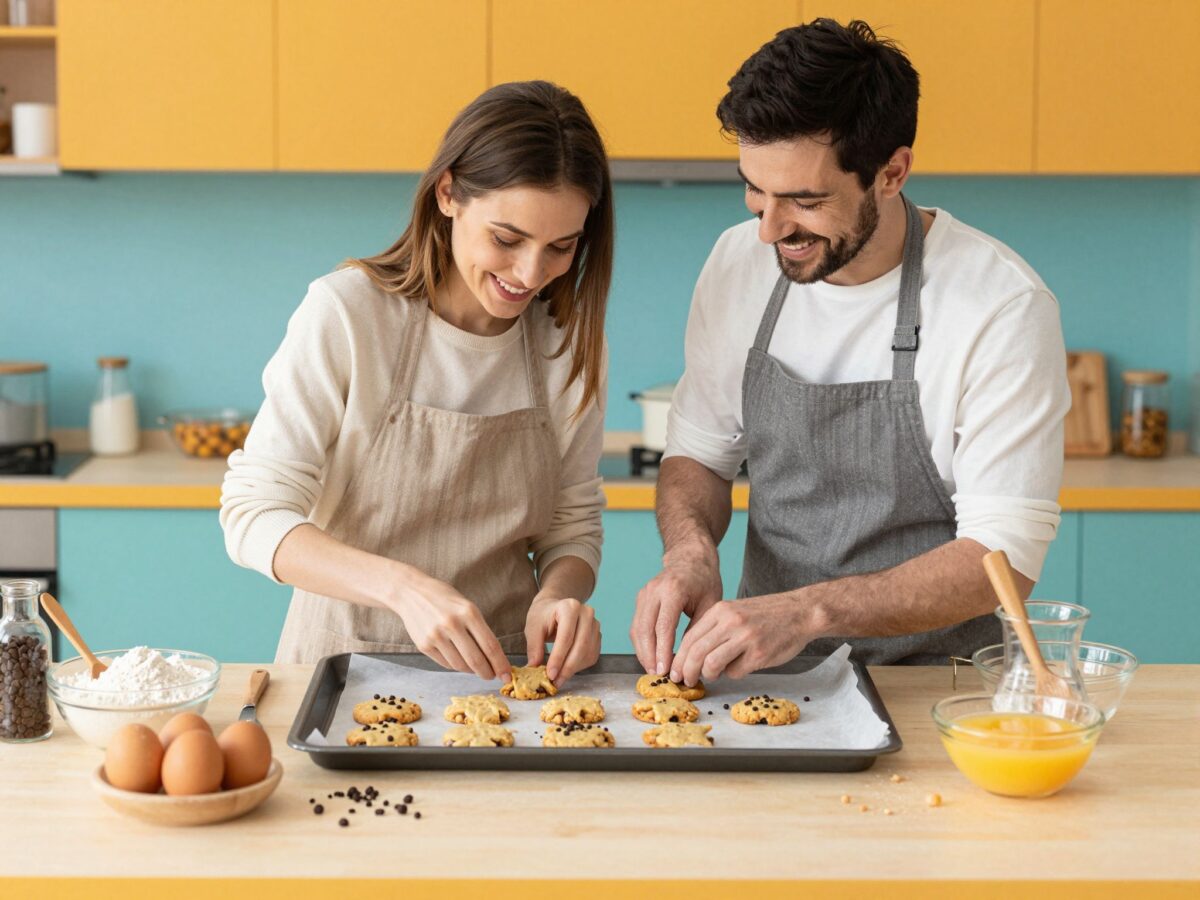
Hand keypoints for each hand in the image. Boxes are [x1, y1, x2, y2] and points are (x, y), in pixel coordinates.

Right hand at [392, 571, 510, 681]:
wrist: (410, 592)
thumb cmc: (444, 598)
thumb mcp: (466, 606)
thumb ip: (478, 629)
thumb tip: (493, 657)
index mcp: (468, 612)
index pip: (490, 645)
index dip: (500, 664)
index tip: (507, 675)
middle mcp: (452, 624)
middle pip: (476, 660)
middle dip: (488, 673)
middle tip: (492, 676)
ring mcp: (436, 636)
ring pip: (460, 665)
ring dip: (471, 671)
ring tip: (475, 668)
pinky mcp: (424, 645)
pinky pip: (445, 664)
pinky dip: (455, 666)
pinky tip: (459, 660)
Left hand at [524, 595, 600, 683]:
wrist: (555, 608)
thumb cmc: (543, 616)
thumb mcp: (533, 628)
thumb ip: (534, 647)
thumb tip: (534, 667)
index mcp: (569, 607)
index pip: (566, 637)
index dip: (558, 658)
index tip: (550, 674)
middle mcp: (586, 613)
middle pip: (581, 646)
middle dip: (567, 667)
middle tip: (555, 681)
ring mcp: (595, 625)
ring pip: (587, 653)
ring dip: (573, 669)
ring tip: (558, 678)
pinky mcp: (597, 636)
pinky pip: (591, 656)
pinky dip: (579, 667)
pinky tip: (567, 670)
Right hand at [630, 551, 722, 675]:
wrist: (691, 558)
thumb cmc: (705, 580)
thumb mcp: (711, 604)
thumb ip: (699, 629)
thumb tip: (690, 658)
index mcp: (673, 590)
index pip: (663, 626)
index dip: (663, 651)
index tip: (665, 670)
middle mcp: (654, 591)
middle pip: (645, 629)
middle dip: (649, 655)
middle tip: (658, 675)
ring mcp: (644, 594)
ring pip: (637, 629)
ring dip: (643, 652)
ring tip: (654, 670)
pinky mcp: (640, 599)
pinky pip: (637, 625)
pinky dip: (641, 643)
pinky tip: (650, 656)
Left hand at [670, 593, 811, 684]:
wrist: (801, 612)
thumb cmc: (766, 615)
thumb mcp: (735, 612)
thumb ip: (715, 630)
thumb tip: (692, 657)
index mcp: (721, 610)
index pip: (689, 638)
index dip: (679, 658)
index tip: (675, 671)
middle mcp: (730, 622)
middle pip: (695, 652)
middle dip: (686, 671)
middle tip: (685, 681)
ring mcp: (745, 638)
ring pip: (711, 664)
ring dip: (708, 675)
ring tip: (712, 676)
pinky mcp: (759, 653)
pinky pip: (735, 672)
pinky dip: (732, 674)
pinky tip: (739, 668)